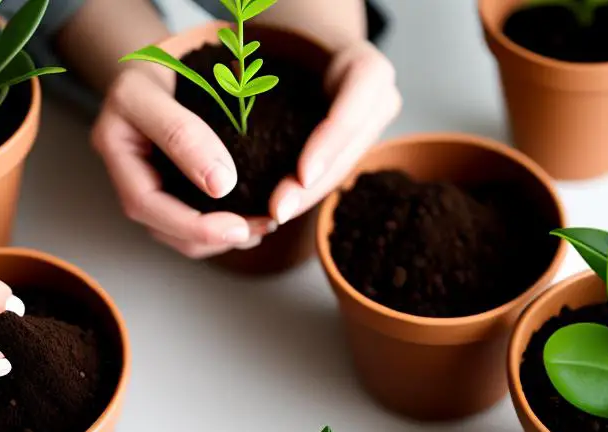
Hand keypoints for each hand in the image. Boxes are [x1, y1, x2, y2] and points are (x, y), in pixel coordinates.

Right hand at [91, 66, 274, 258]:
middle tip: (258, 229)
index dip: (191, 224)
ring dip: (218, 239)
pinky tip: (249, 223)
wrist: (168, 61)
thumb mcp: (161, 86)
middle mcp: (128, 172)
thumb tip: (220, 186)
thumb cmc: (161, 65)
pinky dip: (219, 228)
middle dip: (211, 237)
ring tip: (259, 228)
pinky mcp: (170, 186)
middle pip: (161, 228)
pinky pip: (191, 220)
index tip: (237, 226)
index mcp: (116, 147)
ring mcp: (148, 182)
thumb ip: (182, 134)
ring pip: (177, 233)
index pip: (145, 203)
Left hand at [269, 40, 400, 225]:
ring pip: (344, 169)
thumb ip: (261, 69)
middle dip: (314, 185)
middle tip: (277, 211)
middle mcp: (377, 99)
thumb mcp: (276, 46)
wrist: (305, 45)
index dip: (331, 143)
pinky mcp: (354, 147)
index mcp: (367, 68)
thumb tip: (230, 92)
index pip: (356, 107)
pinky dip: (305, 194)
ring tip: (273, 216)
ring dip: (308, 198)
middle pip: (350, 149)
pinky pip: (333, 175)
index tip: (302, 175)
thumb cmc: (283, 39)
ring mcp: (370, 127)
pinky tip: (277, 209)